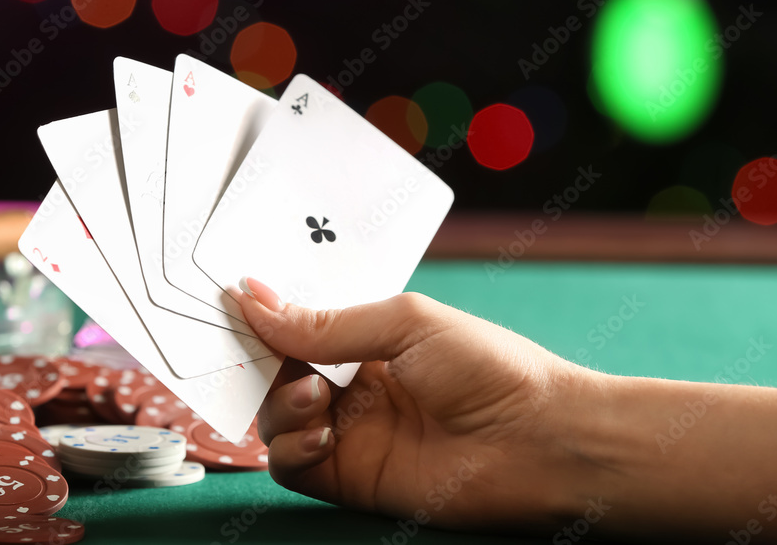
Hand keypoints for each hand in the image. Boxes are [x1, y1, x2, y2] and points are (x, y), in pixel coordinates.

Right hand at [231, 278, 587, 531]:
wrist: (542, 442)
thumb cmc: (491, 369)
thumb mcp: (403, 324)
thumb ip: (326, 324)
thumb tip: (255, 298)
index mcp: (369, 341)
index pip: (300, 326)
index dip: (267, 317)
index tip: (235, 305)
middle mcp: (354, 386)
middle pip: (278, 372)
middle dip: (261, 360)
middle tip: (257, 350)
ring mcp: (351, 433)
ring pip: (276, 419)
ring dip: (277, 404)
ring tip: (311, 396)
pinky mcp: (351, 478)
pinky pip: (292, 465)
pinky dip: (289, 446)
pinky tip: (322, 430)